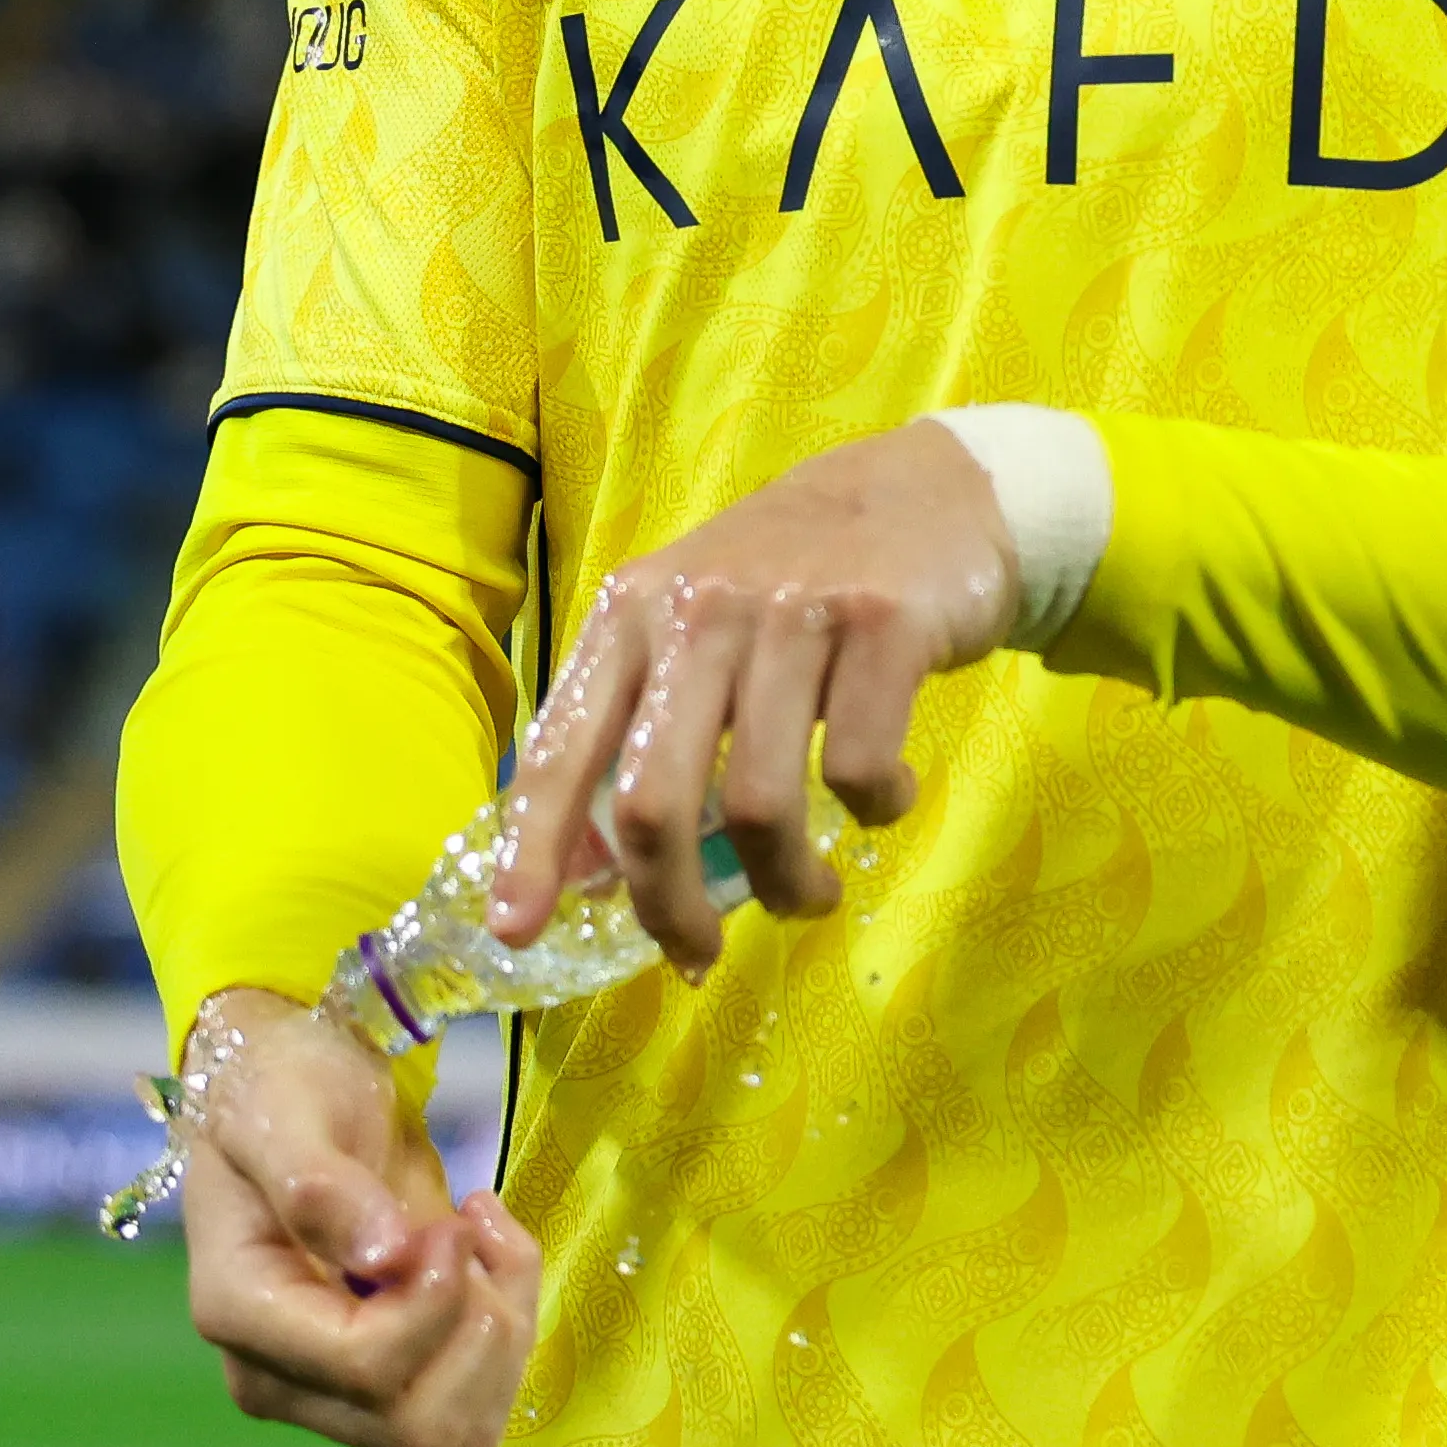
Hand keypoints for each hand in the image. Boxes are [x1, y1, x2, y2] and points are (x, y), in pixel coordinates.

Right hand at [173, 988, 540, 1446]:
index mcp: (239, 1312)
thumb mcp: (287, 1110)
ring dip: (501, 1334)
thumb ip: (322, 1185)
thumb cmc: (280, 1086)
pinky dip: (507, 1336)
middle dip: (476, 1325)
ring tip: (480, 1237)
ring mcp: (332, 1391)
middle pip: (416, 1424)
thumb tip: (384, 1258)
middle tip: (465, 1228)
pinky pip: (475, 1410)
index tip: (452, 1220)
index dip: (436, 1301)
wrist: (297, 1086)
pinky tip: (487, 1256)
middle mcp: (278, 1375)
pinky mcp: (385, 1385)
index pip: (365, 1366)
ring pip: (456, 1434)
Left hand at [488, 421, 1018, 972]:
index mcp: (634, 613)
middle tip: (699, 953)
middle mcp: (699, 607)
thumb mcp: (697, 629)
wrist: (930, 492)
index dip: (534, 848)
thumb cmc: (797, 581)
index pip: (564, 746)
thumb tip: (592, 874)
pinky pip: (858, 770)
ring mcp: (791, 613)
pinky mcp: (881, 625)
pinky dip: (872, 811)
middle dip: (669, 906)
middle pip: (653, 800)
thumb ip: (642, 727)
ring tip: (810, 895)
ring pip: (756, 804)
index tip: (516, 932)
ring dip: (784, 882)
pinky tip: (883, 800)